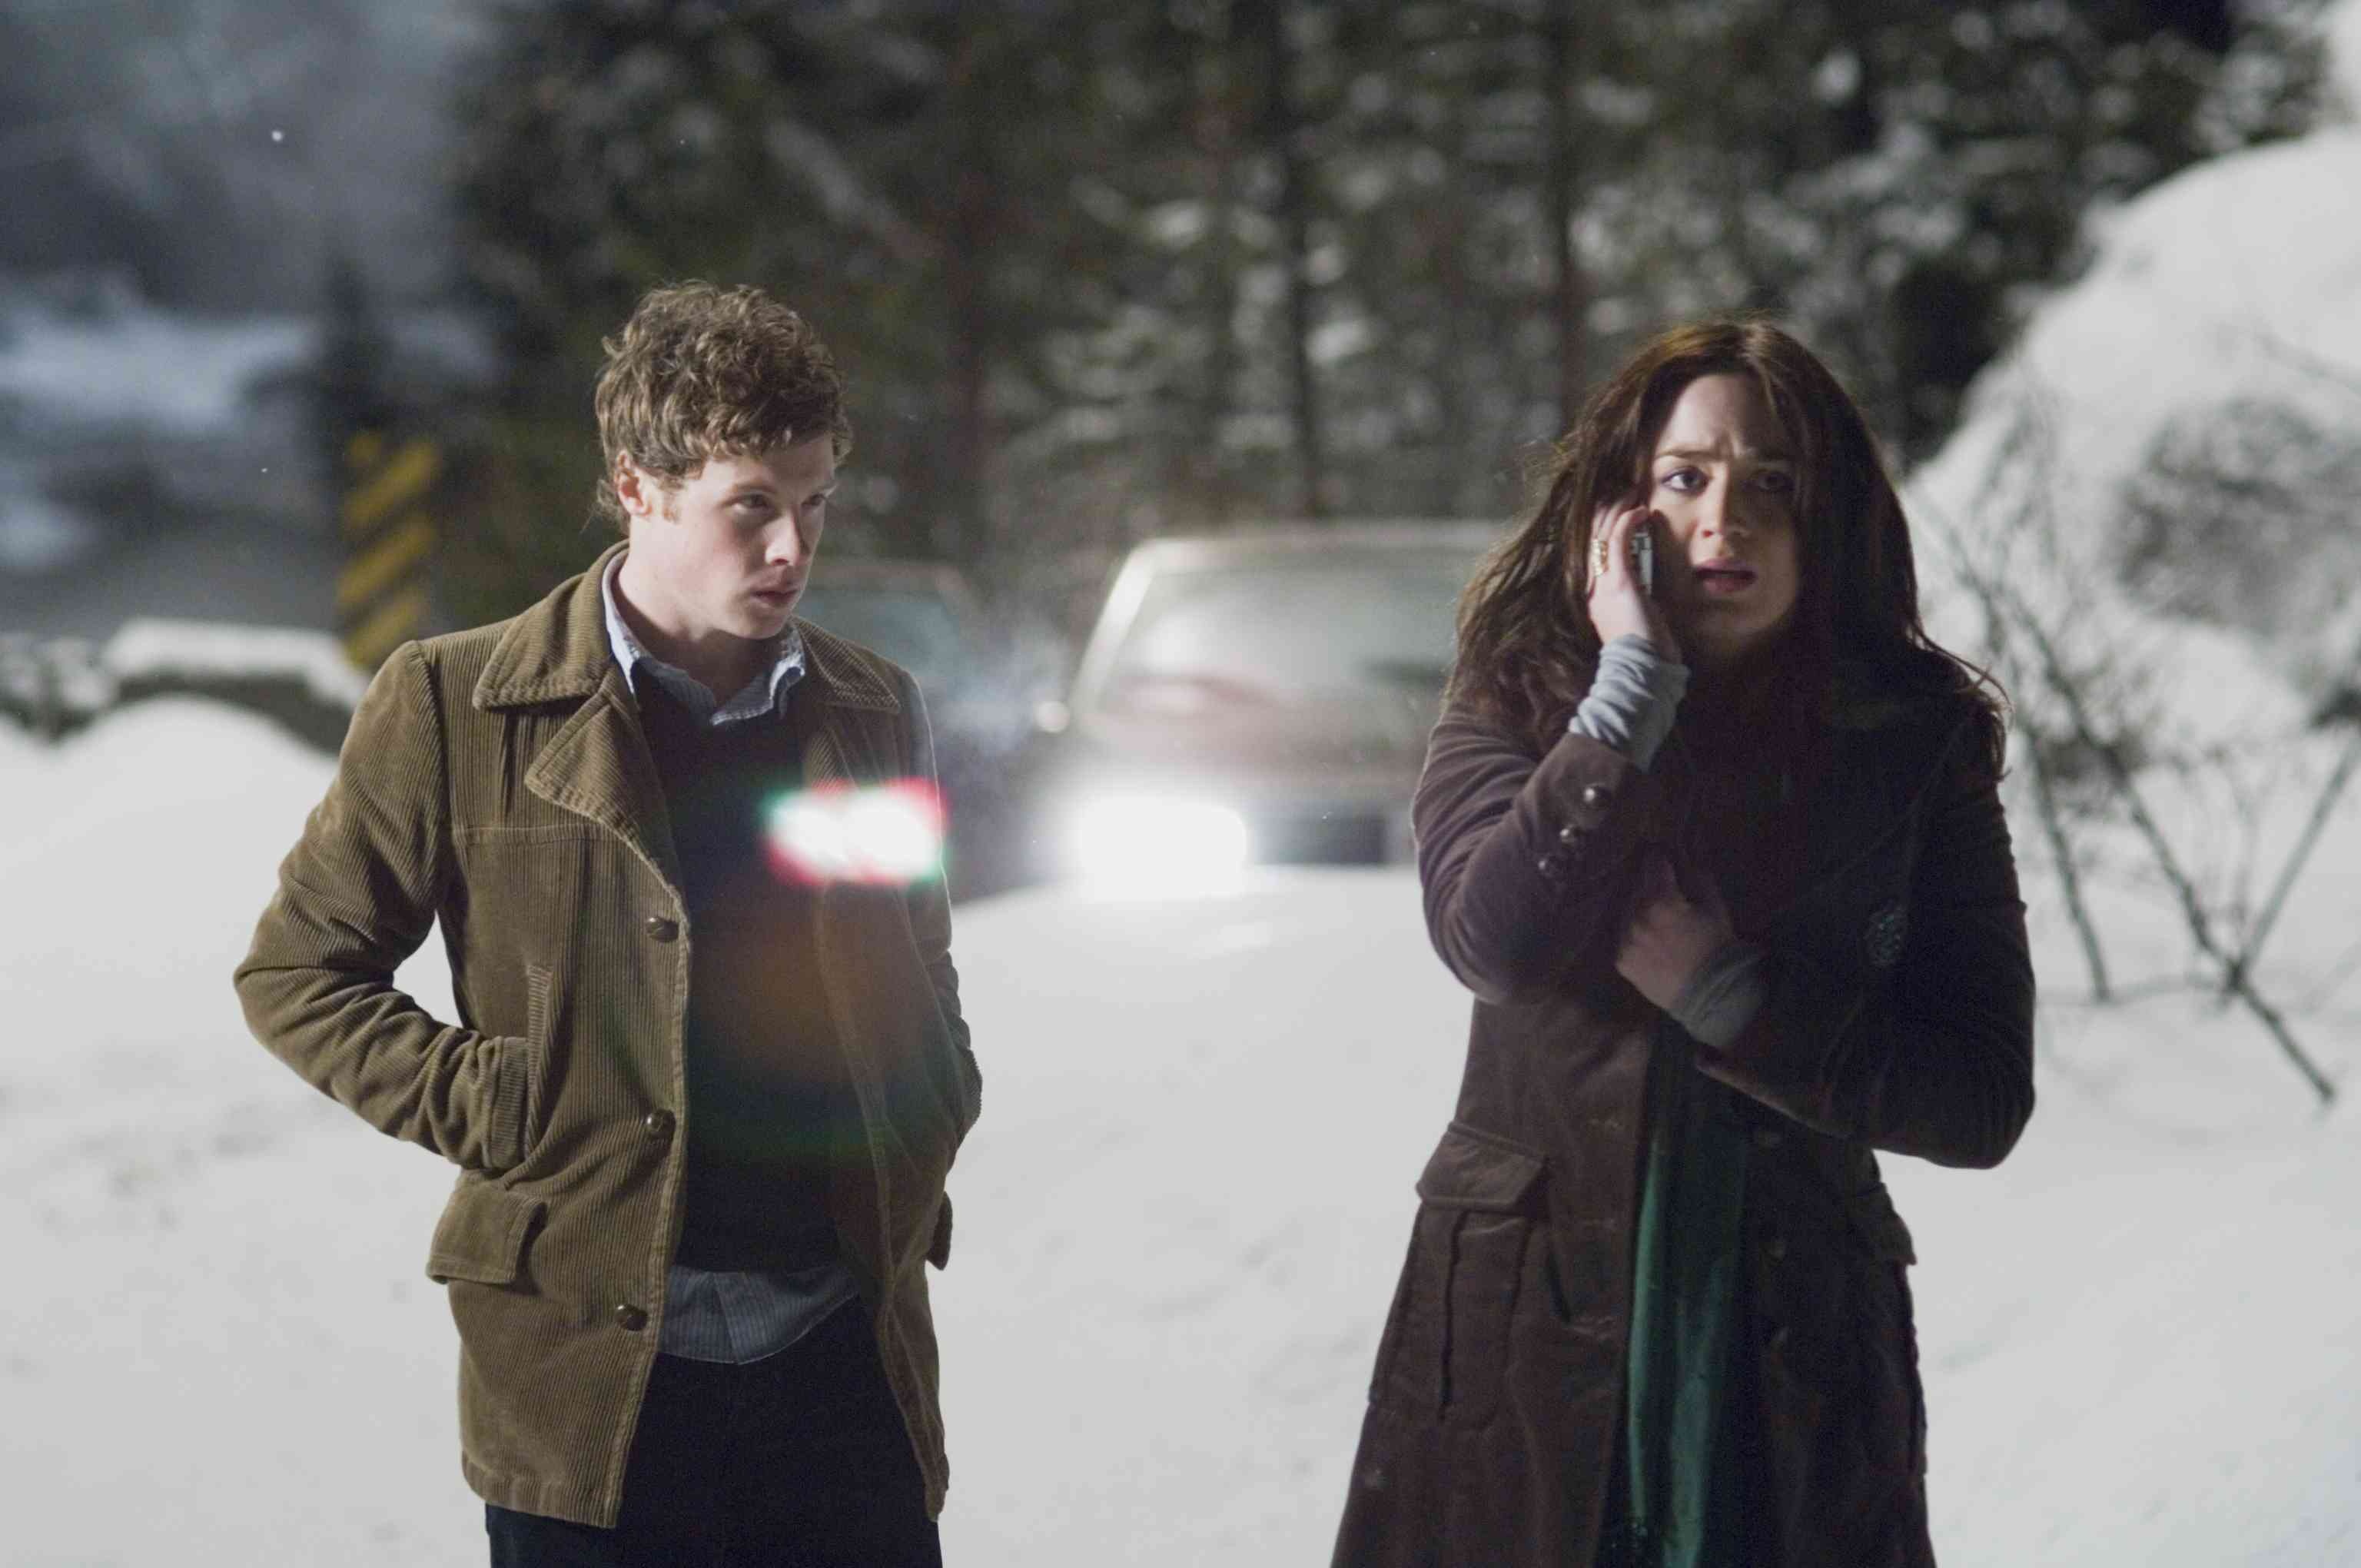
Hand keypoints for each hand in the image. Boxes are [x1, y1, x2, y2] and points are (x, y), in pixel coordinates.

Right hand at [1584, 499, 1680, 662]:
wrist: (1641, 666)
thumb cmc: (1643, 648)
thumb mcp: (1633, 617)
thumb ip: (1633, 597)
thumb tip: (1644, 587)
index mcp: (1593, 593)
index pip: (1591, 550)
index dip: (1600, 524)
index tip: (1612, 506)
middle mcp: (1592, 585)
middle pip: (1591, 536)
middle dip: (1605, 509)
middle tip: (1620, 489)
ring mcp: (1603, 582)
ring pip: (1602, 534)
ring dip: (1617, 508)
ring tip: (1630, 490)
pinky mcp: (1619, 580)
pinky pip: (1618, 542)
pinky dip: (1628, 522)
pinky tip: (1639, 510)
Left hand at [1616, 851, 1733, 1011]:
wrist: (1712, 994)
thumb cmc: (1716, 946)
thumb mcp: (1714, 906)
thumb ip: (1697, 877)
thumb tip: (1685, 859)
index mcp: (1660, 901)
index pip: (1653, 867)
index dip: (1659, 859)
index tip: (1660, 855)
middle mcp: (1636, 919)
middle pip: (1637, 889)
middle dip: (1649, 886)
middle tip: (1660, 887)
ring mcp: (1625, 942)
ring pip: (1627, 913)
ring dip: (1639, 910)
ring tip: (1655, 915)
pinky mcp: (1622, 961)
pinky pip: (1624, 937)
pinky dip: (1634, 933)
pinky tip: (1649, 937)